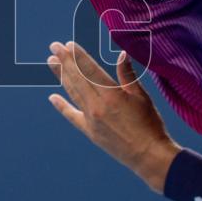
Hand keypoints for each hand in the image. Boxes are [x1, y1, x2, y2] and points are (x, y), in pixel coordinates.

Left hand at [47, 41, 178, 191]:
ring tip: (51, 62)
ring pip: (73, 93)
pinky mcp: (90, 132)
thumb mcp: (142, 97)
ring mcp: (91, 120)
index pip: (90, 70)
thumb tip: (122, 54)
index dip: (78, 56)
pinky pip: (72, 116)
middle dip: (65, 61)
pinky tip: (52, 97)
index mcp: (112, 95)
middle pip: (77, 79)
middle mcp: (97, 106)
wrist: (148, 155)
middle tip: (53, 47)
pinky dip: (62, 106)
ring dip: (61, 76)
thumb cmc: (150, 124)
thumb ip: (128, 75)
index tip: (68, 45)